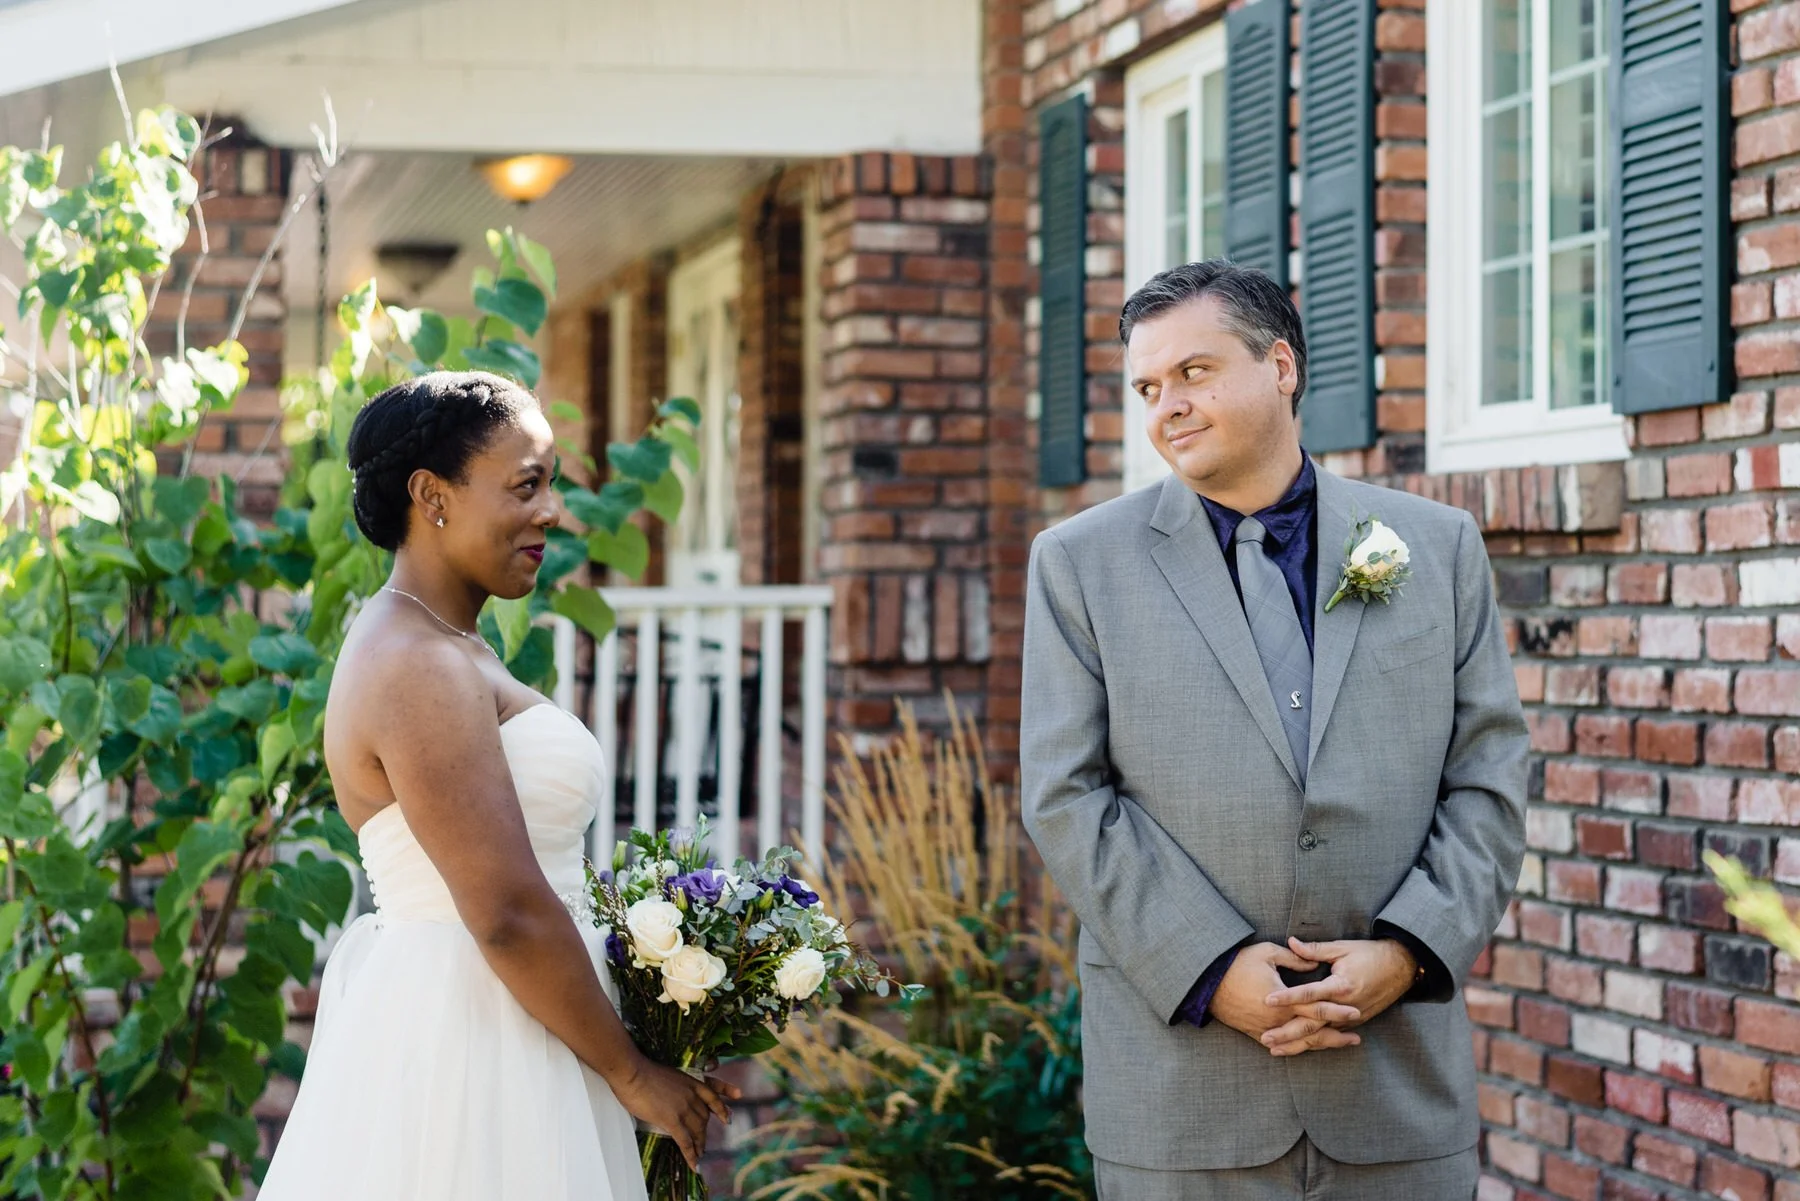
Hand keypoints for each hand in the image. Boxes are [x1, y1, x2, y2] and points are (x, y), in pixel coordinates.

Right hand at [609, 1055, 741, 1167]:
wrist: (633, 1072)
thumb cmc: (643, 1072)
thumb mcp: (668, 1075)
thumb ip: (675, 1087)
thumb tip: (672, 1099)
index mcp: (692, 1082)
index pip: (714, 1092)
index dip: (723, 1104)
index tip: (731, 1111)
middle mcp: (692, 1095)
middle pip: (705, 1117)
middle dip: (704, 1132)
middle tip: (703, 1144)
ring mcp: (684, 1108)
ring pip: (698, 1131)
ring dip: (699, 1145)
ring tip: (699, 1155)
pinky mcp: (672, 1120)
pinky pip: (686, 1141)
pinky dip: (691, 1155)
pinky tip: (694, 1164)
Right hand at [1209, 941, 1361, 1052]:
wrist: (1208, 984)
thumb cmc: (1238, 965)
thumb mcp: (1268, 954)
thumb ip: (1295, 959)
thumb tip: (1314, 963)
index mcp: (1284, 1000)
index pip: (1318, 1008)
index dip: (1338, 1010)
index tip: (1356, 1012)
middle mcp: (1279, 1019)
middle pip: (1314, 1032)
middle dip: (1337, 1035)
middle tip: (1357, 1038)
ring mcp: (1268, 1029)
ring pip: (1300, 1042)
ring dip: (1322, 1044)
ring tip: (1340, 1045)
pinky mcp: (1256, 1033)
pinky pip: (1283, 1045)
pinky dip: (1299, 1047)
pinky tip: (1310, 1047)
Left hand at [1259, 937, 1416, 1055]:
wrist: (1401, 967)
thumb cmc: (1370, 954)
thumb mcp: (1342, 948)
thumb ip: (1315, 949)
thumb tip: (1291, 942)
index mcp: (1341, 986)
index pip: (1309, 994)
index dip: (1288, 997)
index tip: (1267, 1000)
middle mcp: (1346, 1006)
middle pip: (1312, 1024)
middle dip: (1288, 1033)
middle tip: (1265, 1038)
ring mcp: (1352, 1018)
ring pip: (1321, 1036)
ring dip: (1298, 1044)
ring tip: (1275, 1050)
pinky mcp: (1356, 1022)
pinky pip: (1331, 1036)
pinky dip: (1314, 1044)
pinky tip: (1298, 1049)